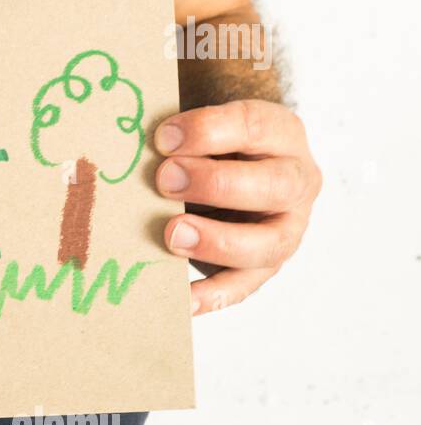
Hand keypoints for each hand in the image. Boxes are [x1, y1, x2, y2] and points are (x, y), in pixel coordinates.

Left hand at [153, 99, 320, 315]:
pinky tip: (181, 298)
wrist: (239, 169)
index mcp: (280, 134)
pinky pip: (244, 286)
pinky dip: (212, 295)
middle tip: (165, 180)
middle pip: (275, 185)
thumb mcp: (206, 129)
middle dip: (217, 184)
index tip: (163, 138)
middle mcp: (296, 181)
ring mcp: (286, 227)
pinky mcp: (265, 266)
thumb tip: (130, 145)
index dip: (209, 131)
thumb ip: (180, 136)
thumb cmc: (214, 145)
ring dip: (218, 242)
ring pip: (269, 243)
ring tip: (172, 235)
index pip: (254, 125)